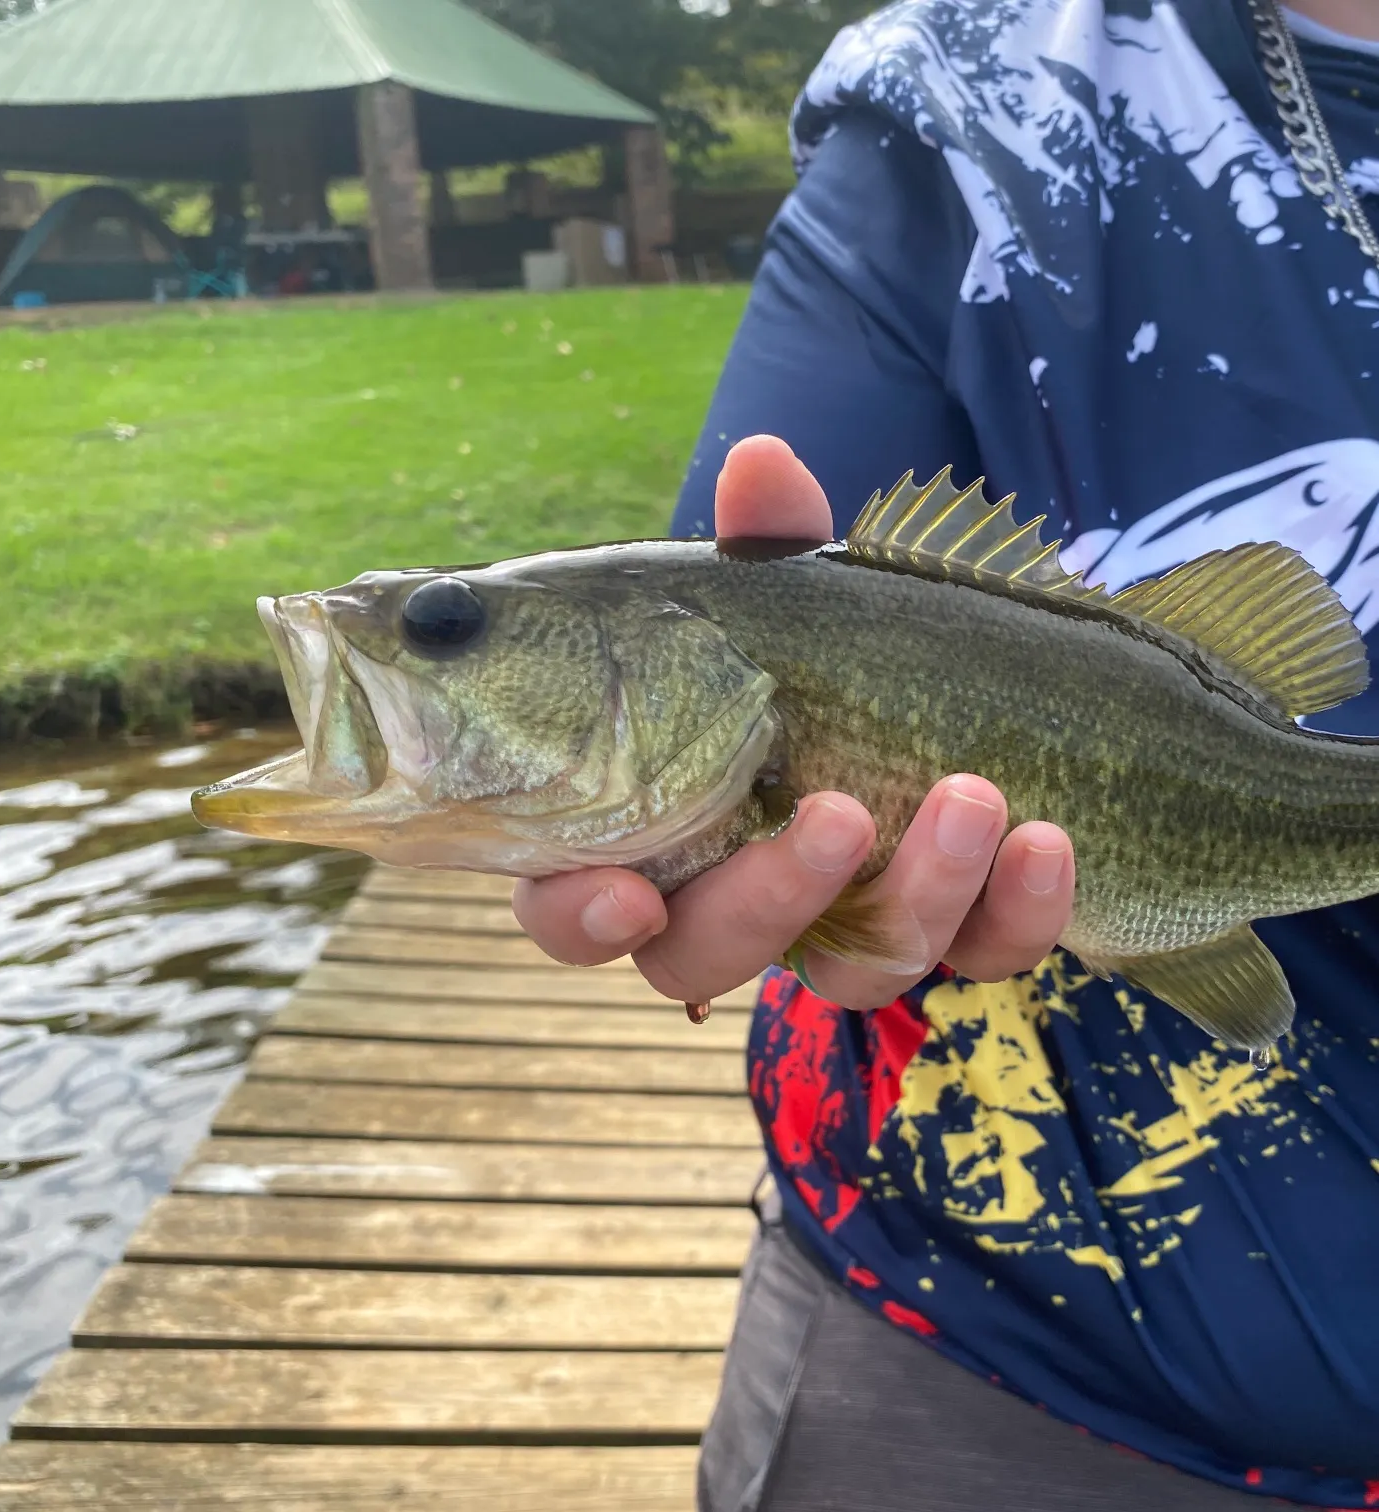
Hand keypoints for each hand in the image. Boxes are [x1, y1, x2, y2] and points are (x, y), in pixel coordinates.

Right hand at [512, 435, 1074, 1011]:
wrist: (966, 688)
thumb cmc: (826, 652)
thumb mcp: (797, 596)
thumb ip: (766, 547)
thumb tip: (762, 460)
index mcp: (650, 827)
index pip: (570, 907)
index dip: (580, 918)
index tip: (627, 895)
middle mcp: (730, 899)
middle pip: (702, 955)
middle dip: (769, 897)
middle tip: (840, 812)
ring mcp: (842, 930)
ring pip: (850, 973)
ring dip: (915, 894)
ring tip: (973, 794)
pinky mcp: (949, 935)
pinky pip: (977, 958)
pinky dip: (1015, 913)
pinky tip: (1048, 841)